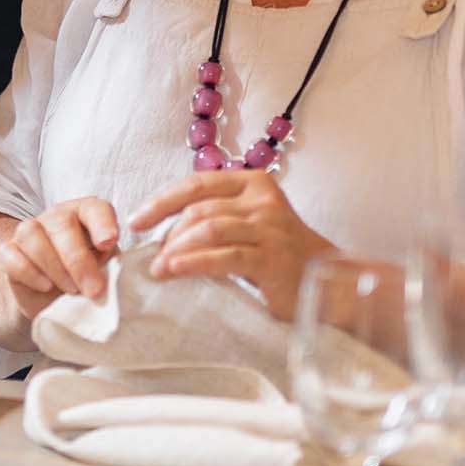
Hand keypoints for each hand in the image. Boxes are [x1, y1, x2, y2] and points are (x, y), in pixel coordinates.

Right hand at [0, 199, 122, 325]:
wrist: (53, 299)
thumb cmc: (86, 279)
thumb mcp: (105, 271)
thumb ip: (112, 267)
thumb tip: (117, 276)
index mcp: (85, 214)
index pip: (95, 208)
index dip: (102, 223)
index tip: (110, 243)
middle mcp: (56, 217)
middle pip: (62, 224)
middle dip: (79, 260)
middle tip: (93, 289)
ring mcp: (28, 232)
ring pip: (33, 235)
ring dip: (55, 266)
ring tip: (71, 290)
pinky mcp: (7, 253)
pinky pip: (11, 255)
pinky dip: (29, 272)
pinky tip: (46, 286)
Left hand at [129, 172, 332, 321]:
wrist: (328, 282)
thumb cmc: (279, 254)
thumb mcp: (250, 224)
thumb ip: (217, 217)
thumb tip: (164, 231)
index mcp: (253, 183)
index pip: (197, 184)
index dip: (162, 201)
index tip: (136, 220)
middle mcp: (263, 199)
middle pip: (200, 209)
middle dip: (169, 233)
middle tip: (153, 257)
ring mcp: (270, 227)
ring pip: (209, 229)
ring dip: (177, 249)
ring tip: (159, 268)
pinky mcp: (272, 257)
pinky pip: (225, 257)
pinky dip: (195, 263)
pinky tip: (176, 270)